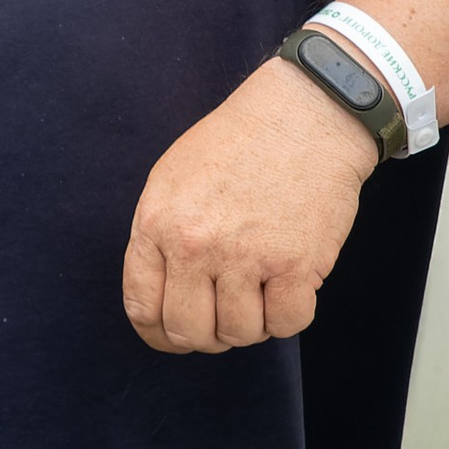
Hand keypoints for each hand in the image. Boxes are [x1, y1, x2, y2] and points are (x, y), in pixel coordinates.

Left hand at [123, 60, 379, 352]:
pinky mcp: (296, 264)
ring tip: (260, 291)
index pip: (142, 309)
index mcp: (157, 224)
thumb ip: (157, 237)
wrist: (306, 113)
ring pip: (238, 334)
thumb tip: (159, 298)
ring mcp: (245, 257)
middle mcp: (195, 245)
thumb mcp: (172, 179)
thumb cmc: (239, 144)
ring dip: (251, 324)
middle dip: (205, 335)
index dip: (159, 333)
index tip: (176, 335)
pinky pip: (286, 324)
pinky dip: (289, 316)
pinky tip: (290, 287)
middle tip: (224, 315)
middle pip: (187, 333)